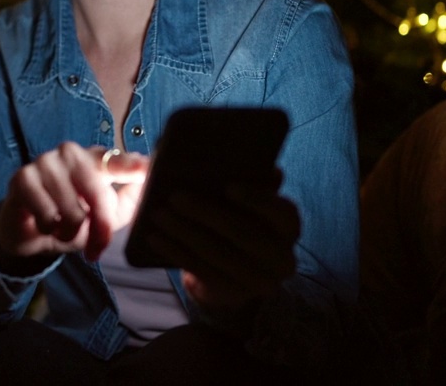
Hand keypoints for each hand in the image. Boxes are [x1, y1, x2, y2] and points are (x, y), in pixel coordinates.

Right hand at [0, 143, 148, 262]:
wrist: (31, 233)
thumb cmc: (73, 219)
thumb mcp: (108, 215)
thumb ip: (132, 201)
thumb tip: (151, 186)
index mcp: (95, 159)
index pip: (117, 160)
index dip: (132, 166)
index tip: (147, 169)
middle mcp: (71, 153)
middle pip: (97, 194)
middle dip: (100, 228)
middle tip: (96, 248)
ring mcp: (45, 162)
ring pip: (72, 211)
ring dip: (70, 233)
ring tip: (63, 230)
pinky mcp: (23, 178)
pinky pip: (47, 216)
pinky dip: (49, 229)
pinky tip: (44, 223)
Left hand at [144, 170, 299, 314]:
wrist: (232, 272)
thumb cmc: (237, 221)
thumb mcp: (244, 201)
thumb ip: (241, 177)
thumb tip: (220, 152)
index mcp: (289, 226)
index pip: (282, 212)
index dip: (257, 199)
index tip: (228, 186)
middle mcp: (282, 257)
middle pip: (244, 233)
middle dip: (206, 213)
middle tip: (175, 196)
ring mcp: (260, 281)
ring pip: (218, 253)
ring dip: (184, 232)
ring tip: (159, 214)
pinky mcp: (233, 294)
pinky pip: (202, 270)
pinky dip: (177, 252)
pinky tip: (156, 238)